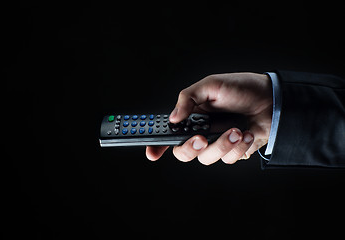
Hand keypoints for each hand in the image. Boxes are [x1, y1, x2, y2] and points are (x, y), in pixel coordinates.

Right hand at [146, 72, 272, 164]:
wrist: (272, 100)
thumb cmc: (241, 88)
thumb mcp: (211, 85)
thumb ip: (188, 98)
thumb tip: (173, 117)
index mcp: (191, 116)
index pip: (169, 132)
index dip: (157, 144)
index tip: (153, 153)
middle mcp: (201, 131)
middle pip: (183, 152)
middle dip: (190, 148)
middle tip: (200, 138)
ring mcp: (216, 142)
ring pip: (207, 158)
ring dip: (222, 145)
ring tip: (236, 129)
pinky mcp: (232, 151)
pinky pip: (228, 158)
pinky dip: (239, 146)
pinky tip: (247, 133)